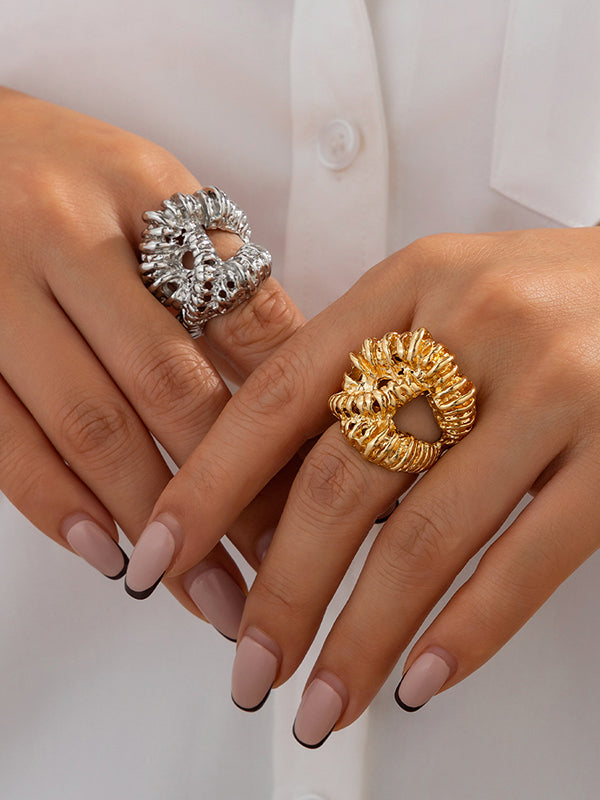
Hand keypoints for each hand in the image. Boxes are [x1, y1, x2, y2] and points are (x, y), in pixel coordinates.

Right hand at [0, 87, 303, 636]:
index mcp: (140, 194)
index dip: (289, 412)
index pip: (238, 317)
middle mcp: (62, 239)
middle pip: (168, 384)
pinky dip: (57, 504)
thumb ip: (223, 283)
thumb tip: (310, 388)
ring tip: (208, 592)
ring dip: (157, 519)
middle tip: (279, 566)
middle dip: (234, 488)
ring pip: (91, 424)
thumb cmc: (68, 175)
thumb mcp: (156, 195)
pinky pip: (1, 438)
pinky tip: (108, 555)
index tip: (327, 487)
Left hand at [139, 226, 599, 739]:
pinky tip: (420, 678)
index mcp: (410, 284)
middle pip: (343, 478)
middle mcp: (474, 327)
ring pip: (426, 534)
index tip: (161, 555)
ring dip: (362, 635)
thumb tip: (267, 483)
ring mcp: (552, 389)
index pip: (279, 395)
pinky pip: (528, 558)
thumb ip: (362, 371)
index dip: (208, 483)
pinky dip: (467, 630)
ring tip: (322, 700)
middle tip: (247, 664)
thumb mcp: (440, 298)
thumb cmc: (544, 298)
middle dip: (282, 589)